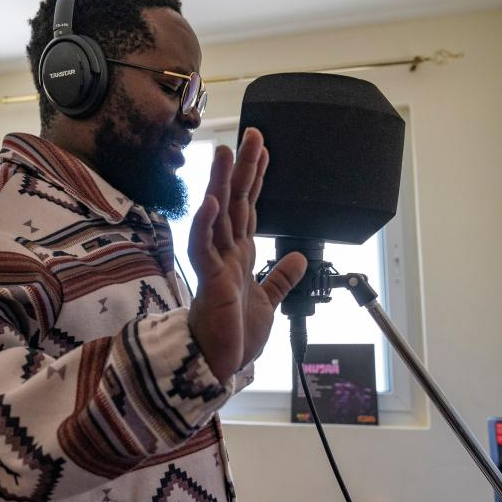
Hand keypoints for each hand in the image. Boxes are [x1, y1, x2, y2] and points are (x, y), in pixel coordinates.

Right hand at [186, 127, 307, 383]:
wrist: (216, 366)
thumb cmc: (233, 336)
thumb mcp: (268, 302)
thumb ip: (281, 278)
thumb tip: (299, 256)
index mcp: (239, 256)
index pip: (248, 208)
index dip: (256, 179)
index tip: (263, 150)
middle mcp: (226, 254)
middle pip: (235, 202)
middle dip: (243, 168)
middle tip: (252, 135)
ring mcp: (214, 264)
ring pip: (218, 216)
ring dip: (221, 184)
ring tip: (225, 153)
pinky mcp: (207, 280)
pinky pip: (202, 247)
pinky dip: (206, 224)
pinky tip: (212, 202)